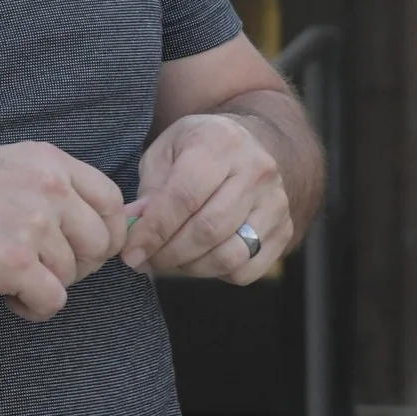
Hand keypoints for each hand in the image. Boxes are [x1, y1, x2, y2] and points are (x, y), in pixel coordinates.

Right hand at [0, 142, 128, 322]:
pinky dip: (33, 308)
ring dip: (47, 284)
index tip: (83, 247)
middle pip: (100, 242)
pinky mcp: (16, 263)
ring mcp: (33, 224)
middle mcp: (47, 186)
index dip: (104, 231)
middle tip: (43, 268)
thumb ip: (48, 186)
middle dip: (79, 265)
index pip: (110, 199)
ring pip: (73, 275)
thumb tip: (94, 226)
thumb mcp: (4, 166)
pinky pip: (53, 302)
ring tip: (10, 275)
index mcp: (46, 159)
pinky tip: (7, 295)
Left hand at [122, 114, 292, 284]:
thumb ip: (150, 188)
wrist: (250, 142)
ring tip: (168, 260)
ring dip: (192, 267)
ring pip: (231, 254)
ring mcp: (276, 202)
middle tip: (145, 260)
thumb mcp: (166, 150)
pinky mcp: (286, 229)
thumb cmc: (198, 146)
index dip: (154, 229)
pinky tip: (198, 260)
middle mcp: (255, 170)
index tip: (131, 251)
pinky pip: (249, 269)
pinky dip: (217, 273)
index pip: (185, 196)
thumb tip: (133, 228)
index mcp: (219, 142)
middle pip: (209, 229)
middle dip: (170, 253)